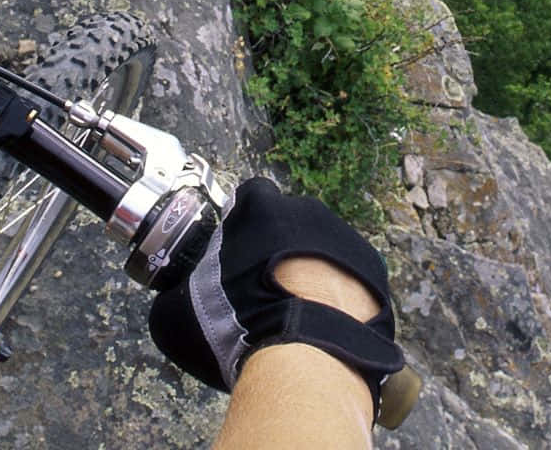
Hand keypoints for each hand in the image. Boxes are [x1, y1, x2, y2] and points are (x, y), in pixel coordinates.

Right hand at [148, 178, 403, 409]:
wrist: (307, 354)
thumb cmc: (236, 325)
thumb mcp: (176, 315)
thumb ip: (178, 296)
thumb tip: (176, 304)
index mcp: (260, 207)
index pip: (249, 197)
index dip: (241, 225)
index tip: (236, 256)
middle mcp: (307, 211)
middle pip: (289, 223)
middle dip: (278, 251)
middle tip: (264, 293)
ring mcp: (346, 239)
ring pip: (323, 250)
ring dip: (311, 273)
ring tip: (297, 315)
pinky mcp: (374, 271)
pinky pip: (350, 278)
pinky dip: (340, 296)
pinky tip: (325, 325)